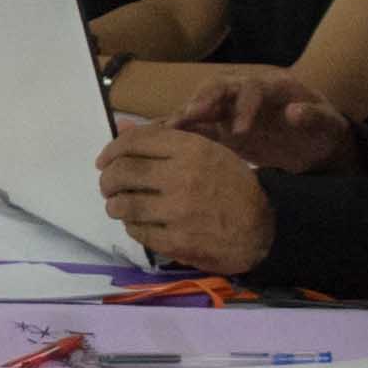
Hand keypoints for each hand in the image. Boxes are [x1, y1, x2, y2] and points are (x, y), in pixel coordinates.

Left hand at [95, 127, 272, 275]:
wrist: (263, 228)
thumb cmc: (233, 185)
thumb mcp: (207, 151)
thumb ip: (165, 139)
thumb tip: (122, 126)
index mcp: (190, 149)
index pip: (134, 142)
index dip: (112, 150)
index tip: (104, 160)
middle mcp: (181, 177)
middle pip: (123, 173)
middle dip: (107, 179)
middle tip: (108, 185)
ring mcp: (177, 212)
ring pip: (124, 205)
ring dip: (114, 205)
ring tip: (118, 205)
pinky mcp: (176, 241)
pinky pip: (137, 231)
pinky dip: (131, 226)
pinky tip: (137, 223)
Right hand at [164, 68, 352, 172]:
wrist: (317, 144)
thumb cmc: (324, 130)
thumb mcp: (328, 125)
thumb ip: (313, 117)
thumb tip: (295, 112)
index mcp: (272, 87)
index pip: (252, 87)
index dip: (244, 105)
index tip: (241, 131)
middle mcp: (246, 93)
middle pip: (218, 89)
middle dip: (201, 102)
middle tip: (185, 120)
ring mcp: (231, 110)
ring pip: (202, 106)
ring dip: (182, 117)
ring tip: (161, 132)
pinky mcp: (222, 130)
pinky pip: (196, 128)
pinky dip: (177, 133)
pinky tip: (152, 140)